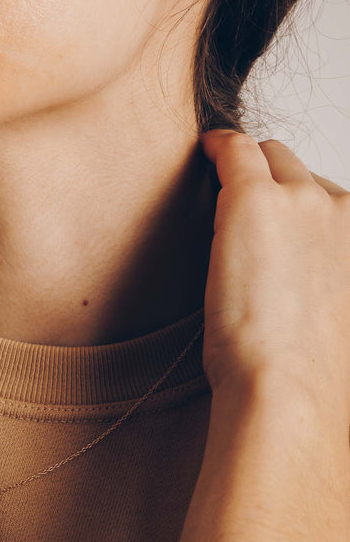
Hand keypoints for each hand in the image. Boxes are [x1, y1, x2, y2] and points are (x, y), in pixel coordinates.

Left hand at [150, 129, 349, 541]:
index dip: (300, 212)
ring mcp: (302, 200)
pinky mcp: (253, 197)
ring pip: (272, 158)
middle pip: (304, 174)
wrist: (287, 392)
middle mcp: (346, 214)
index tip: (278, 226)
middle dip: (275, 183)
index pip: (333, 203)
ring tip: (220, 185)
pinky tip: (205, 152)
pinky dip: (219, 149)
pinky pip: (235, 149)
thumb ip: (325, 299)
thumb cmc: (306, 383)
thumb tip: (307, 305)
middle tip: (242, 207)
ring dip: (249, 170)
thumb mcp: (332, 333)